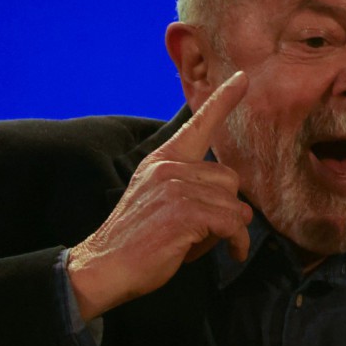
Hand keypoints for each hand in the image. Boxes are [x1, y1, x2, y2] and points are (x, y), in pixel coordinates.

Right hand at [67, 71, 251, 318]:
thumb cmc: (136, 241)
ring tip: (200, 243)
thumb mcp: (158, 200)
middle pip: (230, 179)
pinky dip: (237, 242)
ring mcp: (177, 188)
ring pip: (234, 204)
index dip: (223, 100)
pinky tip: (230, 253)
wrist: (103, 267)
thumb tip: (239, 208)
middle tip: (203, 233)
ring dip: (229, 231)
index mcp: (162, 159)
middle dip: (226, 209)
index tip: (242, 78)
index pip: (198, 124)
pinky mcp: (186, 212)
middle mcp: (170, 167)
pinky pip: (233, 223)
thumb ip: (190, 190)